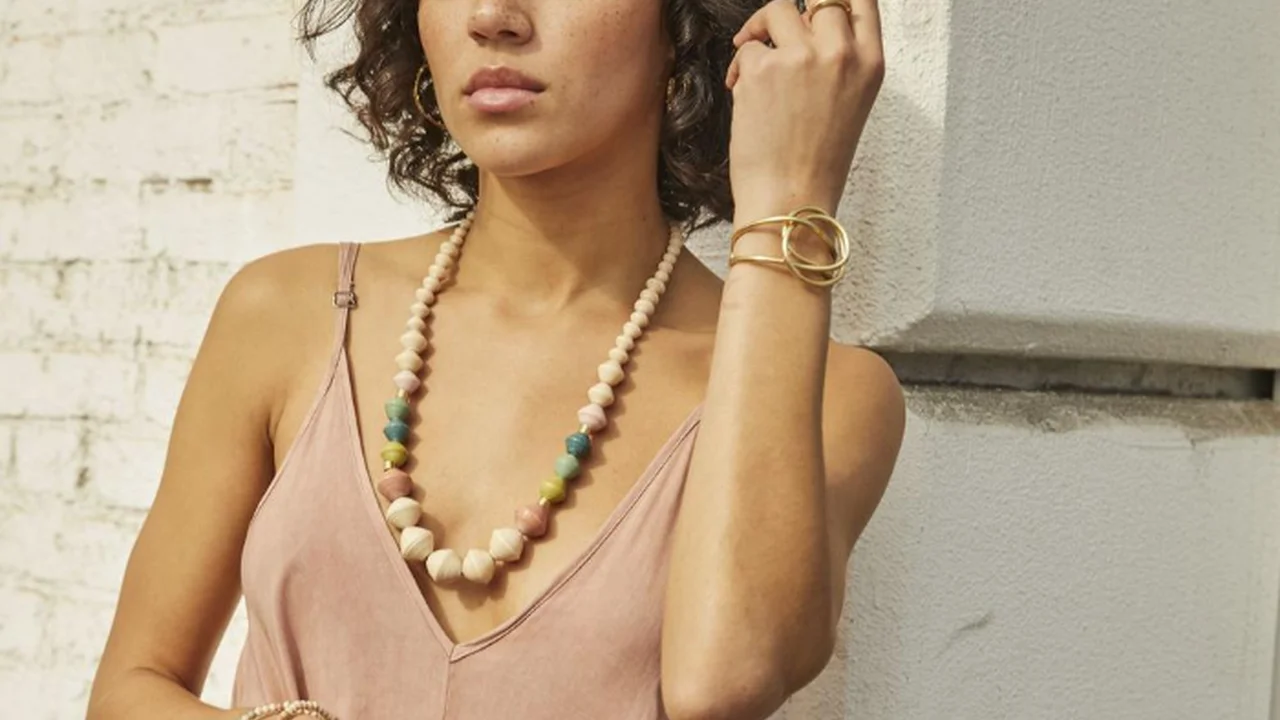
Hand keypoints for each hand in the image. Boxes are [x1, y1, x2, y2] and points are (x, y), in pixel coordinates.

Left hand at [725, 0, 883, 219]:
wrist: (791, 199)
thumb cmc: (817, 162)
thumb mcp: (850, 103)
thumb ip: (839, 60)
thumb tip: (808, 24)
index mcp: (870, 63)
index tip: (815, 6)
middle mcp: (841, 53)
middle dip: (794, 14)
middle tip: (778, 33)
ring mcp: (801, 57)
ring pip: (777, 9)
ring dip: (761, 29)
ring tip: (753, 53)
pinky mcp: (762, 68)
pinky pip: (747, 47)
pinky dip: (740, 66)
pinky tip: (742, 92)